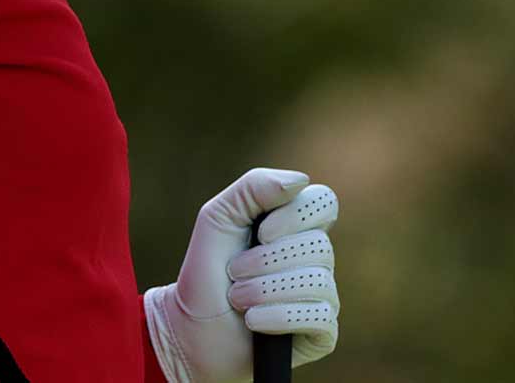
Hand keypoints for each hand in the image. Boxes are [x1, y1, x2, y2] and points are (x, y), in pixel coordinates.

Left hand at [143, 167, 340, 382]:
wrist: (191, 329)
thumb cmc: (207, 271)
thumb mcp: (218, 217)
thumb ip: (253, 188)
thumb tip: (301, 181)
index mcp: (298, 227)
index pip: (324, 202)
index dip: (294, 216)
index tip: (261, 232)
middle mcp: (316, 260)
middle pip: (318, 245)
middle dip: (265, 261)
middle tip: (234, 273)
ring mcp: (323, 296)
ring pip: (317, 281)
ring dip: (264, 290)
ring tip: (238, 299)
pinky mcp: (322, 333)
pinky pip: (319, 317)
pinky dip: (277, 317)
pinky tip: (254, 321)